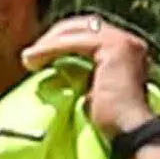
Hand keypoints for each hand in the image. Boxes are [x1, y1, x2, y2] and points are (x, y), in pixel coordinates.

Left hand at [26, 11, 159, 141]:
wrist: (131, 132)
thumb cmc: (114, 123)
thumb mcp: (96, 92)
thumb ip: (85, 77)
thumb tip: (61, 76)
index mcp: (127, 50)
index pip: (91, 33)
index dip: (65, 40)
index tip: (43, 55)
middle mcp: (127, 40)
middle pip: (83, 26)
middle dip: (55, 36)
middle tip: (32, 54)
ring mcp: (121, 41)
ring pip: (76, 31)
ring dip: (48, 42)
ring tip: (28, 59)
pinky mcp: (111, 47)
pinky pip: (73, 42)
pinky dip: (51, 49)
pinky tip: (34, 59)